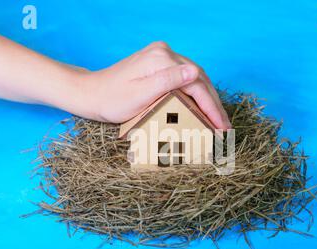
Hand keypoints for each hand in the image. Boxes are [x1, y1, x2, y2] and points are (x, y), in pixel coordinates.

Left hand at [73, 42, 230, 128]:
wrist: (91, 93)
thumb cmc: (112, 100)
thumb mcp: (140, 95)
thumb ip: (168, 82)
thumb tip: (195, 72)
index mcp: (161, 59)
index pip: (196, 84)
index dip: (212, 108)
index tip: (222, 127)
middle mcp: (164, 53)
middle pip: (199, 80)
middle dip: (213, 105)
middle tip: (225, 128)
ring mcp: (162, 56)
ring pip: (194, 79)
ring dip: (207, 100)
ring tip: (218, 120)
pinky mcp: (159, 63)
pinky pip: (184, 78)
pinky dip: (196, 94)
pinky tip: (202, 106)